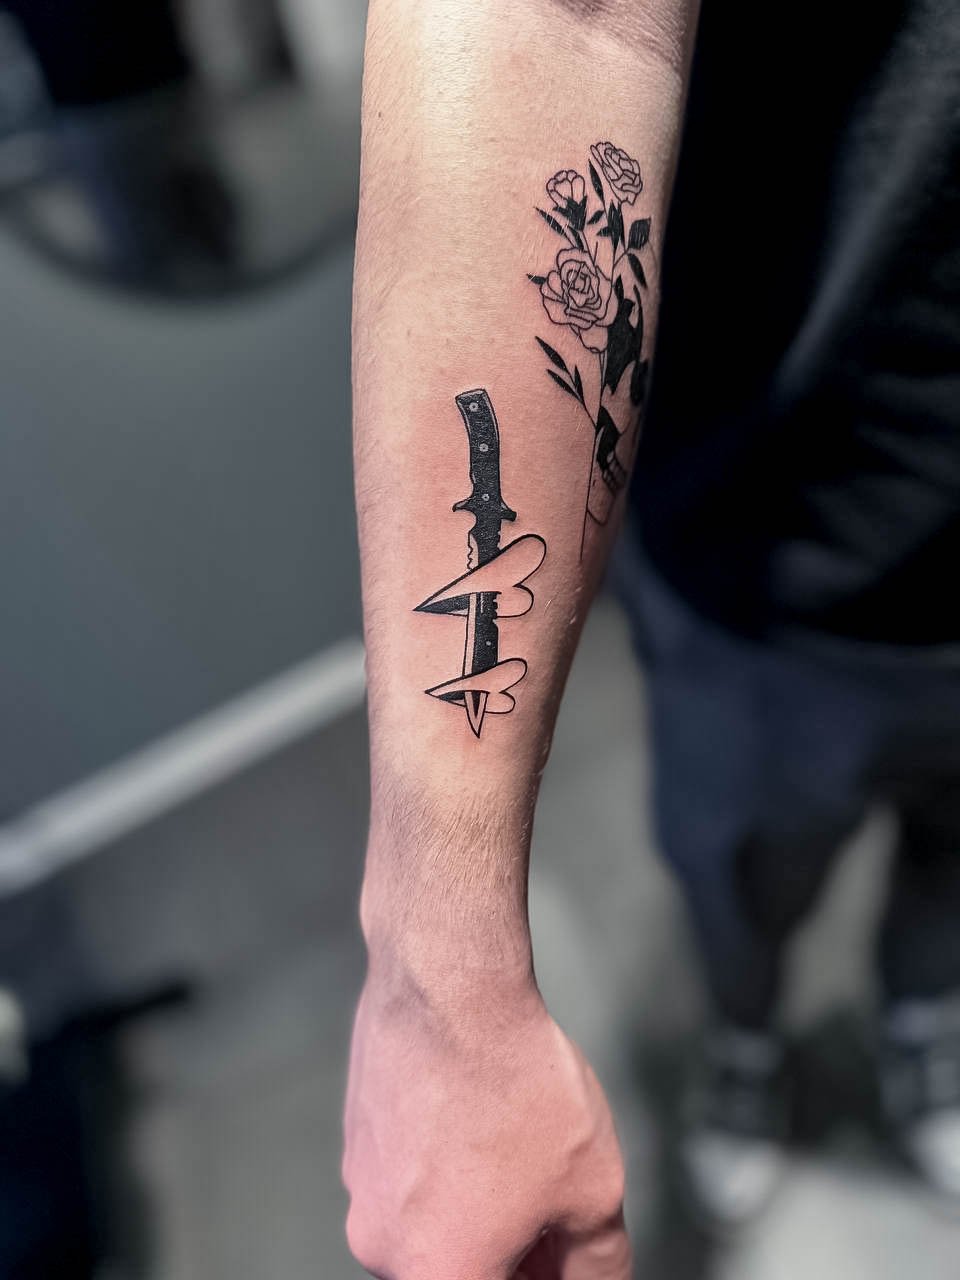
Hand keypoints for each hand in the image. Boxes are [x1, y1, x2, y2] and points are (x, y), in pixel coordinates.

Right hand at [342, 967, 630, 1279]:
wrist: (450, 988)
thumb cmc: (517, 1087)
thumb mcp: (592, 1191)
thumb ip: (597, 1264)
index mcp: (437, 1277)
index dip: (540, 1273)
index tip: (558, 1251)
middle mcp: (381, 1247)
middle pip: (459, 1269)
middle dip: (513, 1253)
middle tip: (557, 1211)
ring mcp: (360, 1187)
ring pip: (431, 1222)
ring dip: (478, 1207)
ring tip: (524, 1148)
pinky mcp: (357, 1135)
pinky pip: (408, 1172)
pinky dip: (446, 1162)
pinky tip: (485, 1115)